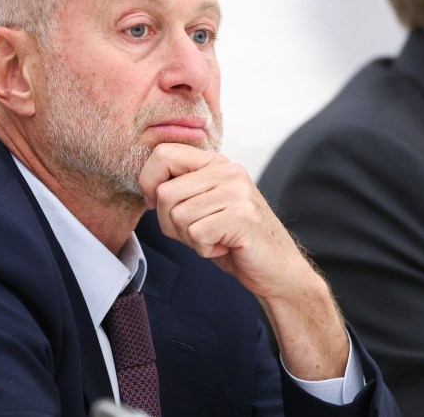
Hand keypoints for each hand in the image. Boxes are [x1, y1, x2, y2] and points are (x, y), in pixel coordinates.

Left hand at [138, 143, 349, 379]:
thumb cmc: (233, 240)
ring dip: (190, 239)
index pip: (163, 154)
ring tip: (215, 239)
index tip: (159, 206)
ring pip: (178, 216)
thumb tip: (147, 189)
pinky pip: (196, 234)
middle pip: (165, 193)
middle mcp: (228, 170)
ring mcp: (237, 191)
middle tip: (198, 232)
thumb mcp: (204, 207)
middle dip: (171, 223)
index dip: (149, 183)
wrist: (277, 269)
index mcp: (215, 163)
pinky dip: (204, 249)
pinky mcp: (242, 216)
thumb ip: (180, 191)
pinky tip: (225, 247)